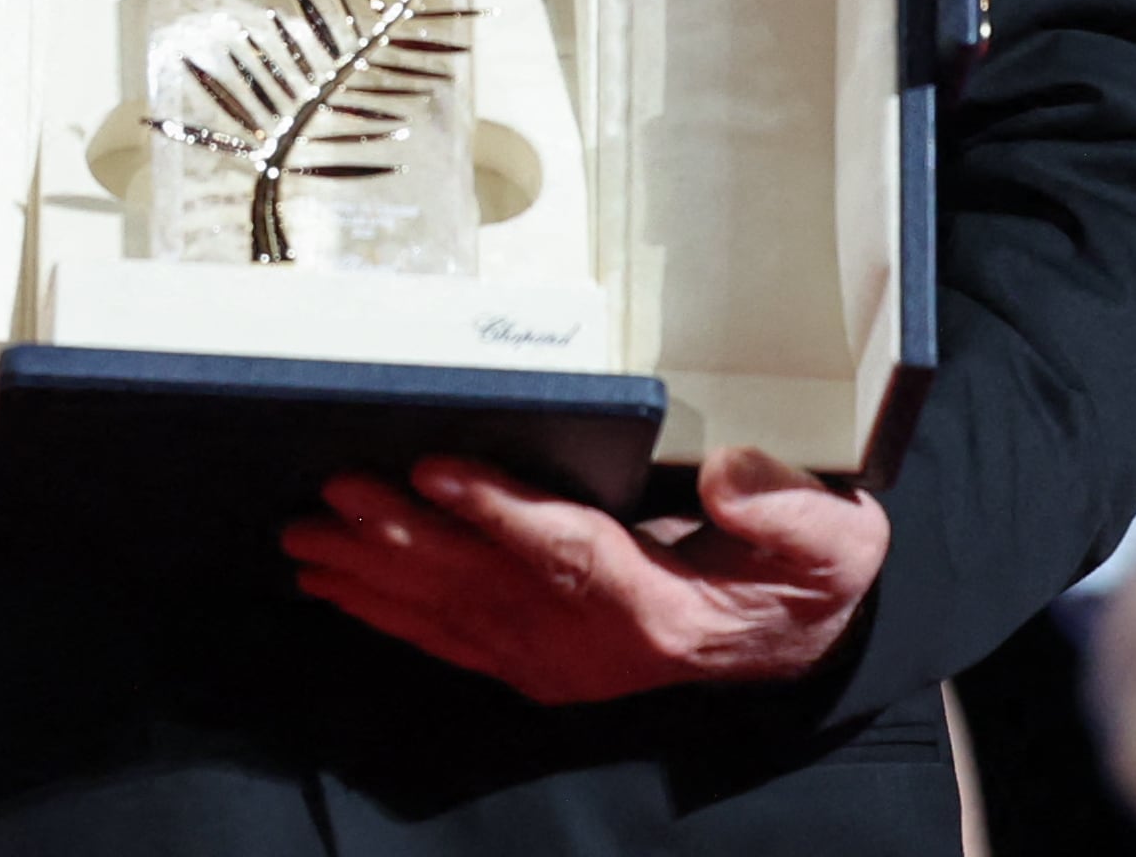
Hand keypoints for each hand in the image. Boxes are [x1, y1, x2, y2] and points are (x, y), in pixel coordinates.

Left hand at [278, 446, 888, 703]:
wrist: (793, 646)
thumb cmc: (805, 578)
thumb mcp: (831, 540)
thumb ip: (787, 511)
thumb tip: (728, 475)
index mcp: (662, 608)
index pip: (568, 551)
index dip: (496, 512)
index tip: (431, 470)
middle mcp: (596, 645)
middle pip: (485, 587)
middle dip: (401, 541)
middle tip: (330, 495)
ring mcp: (559, 663)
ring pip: (452, 617)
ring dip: (373, 579)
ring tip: (304, 540)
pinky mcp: (536, 665)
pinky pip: (449, 641)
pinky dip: (388, 614)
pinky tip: (336, 588)